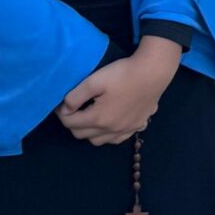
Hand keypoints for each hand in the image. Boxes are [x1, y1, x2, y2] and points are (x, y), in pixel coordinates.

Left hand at [59, 36, 181, 145]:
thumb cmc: (123, 74)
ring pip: (98, 141)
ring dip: (89, 132)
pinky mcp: (137, 126)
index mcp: (98, 118)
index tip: (61, 104)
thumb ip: (76, 96)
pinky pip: (116, 139)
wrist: (153, 72)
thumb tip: (65, 108)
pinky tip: (109, 123)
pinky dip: (107, 135)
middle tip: (73, 108)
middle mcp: (110, 130)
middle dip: (72, 123)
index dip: (61, 113)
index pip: (70, 123)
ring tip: (89, 116)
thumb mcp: (95, 81)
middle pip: (81, 134)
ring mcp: (125, 130)